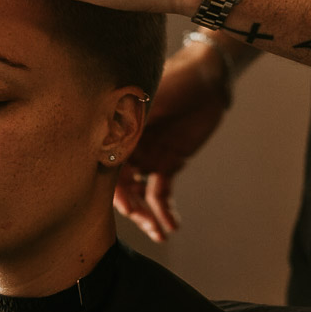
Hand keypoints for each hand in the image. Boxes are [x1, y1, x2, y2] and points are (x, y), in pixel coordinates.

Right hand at [114, 41, 231, 242]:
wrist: (207, 77)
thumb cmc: (176, 80)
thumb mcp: (148, 98)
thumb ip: (127, 121)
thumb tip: (105, 142)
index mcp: (115, 130)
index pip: (103, 167)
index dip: (108, 190)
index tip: (120, 206)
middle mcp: (127, 147)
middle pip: (120, 187)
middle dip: (132, 209)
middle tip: (146, 225)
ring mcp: (147, 157)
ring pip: (140, 194)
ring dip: (147, 216)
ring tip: (160, 234)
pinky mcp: (169, 162)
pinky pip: (161, 192)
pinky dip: (165, 210)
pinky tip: (172, 227)